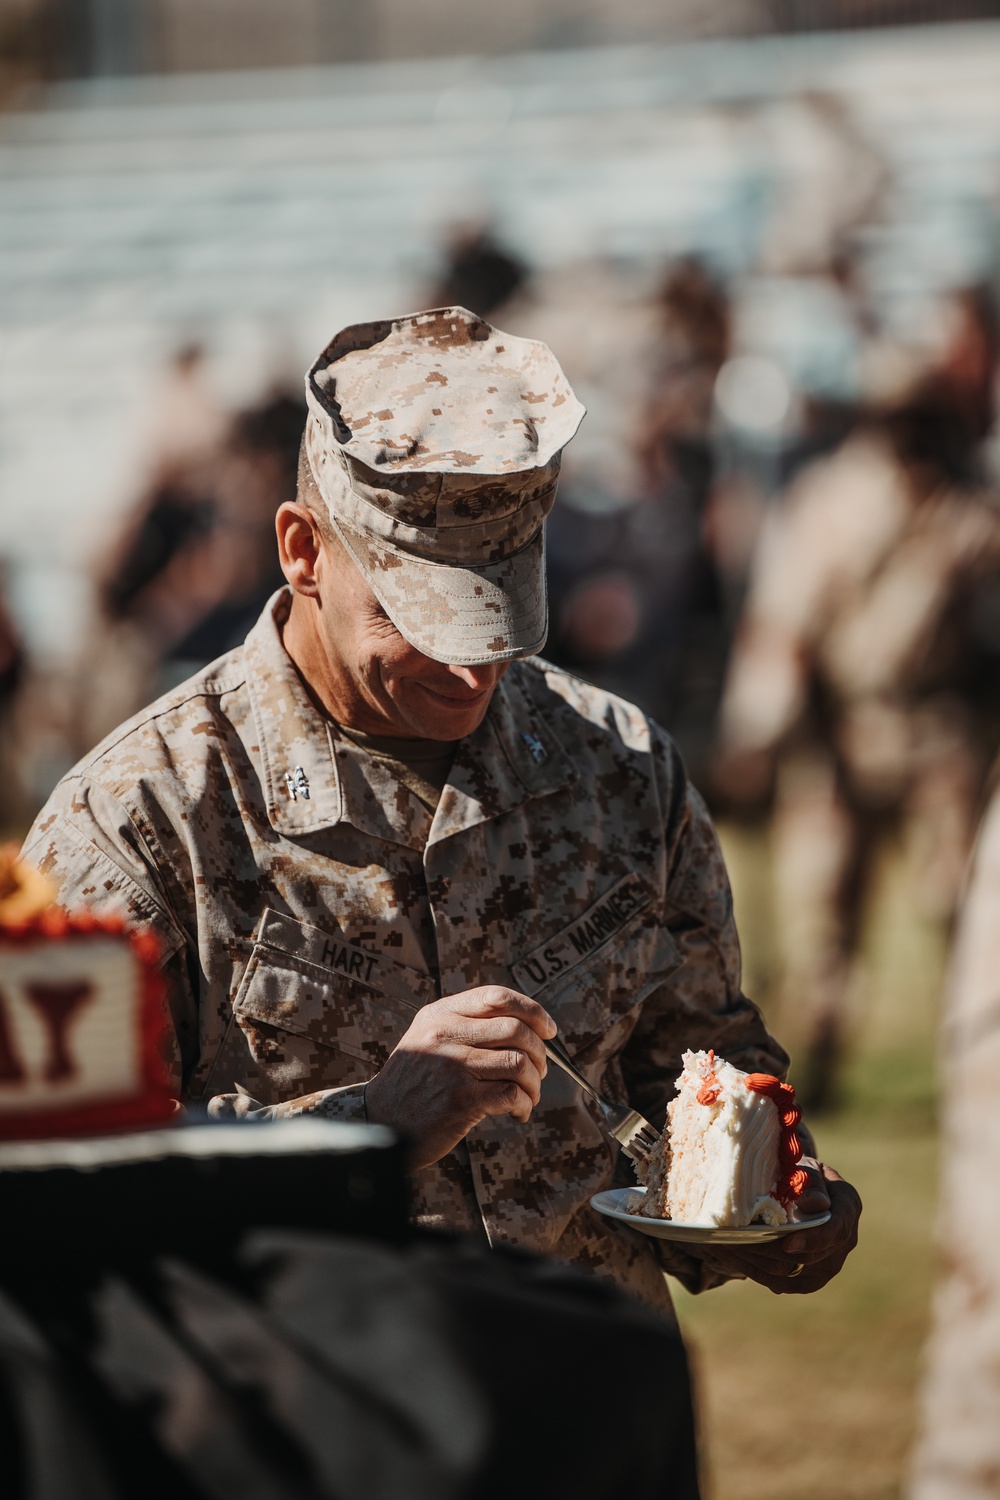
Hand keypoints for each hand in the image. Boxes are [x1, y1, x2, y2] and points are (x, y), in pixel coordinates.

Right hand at [363, 986, 556, 1169]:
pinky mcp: (460, 1100)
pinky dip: (523, 1104)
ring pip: (519, 1063)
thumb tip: (529, 1026)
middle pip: (516, 1030)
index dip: (532, 1010)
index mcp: (440, 1014)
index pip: (497, 997)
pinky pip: (511, 1094)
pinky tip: (517, 1112)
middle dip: (539, 1054)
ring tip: (528, 1096)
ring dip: (534, 1084)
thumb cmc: (415, 1081)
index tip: (548, 1030)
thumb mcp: (430, 1038)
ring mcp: (452, 1067)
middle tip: (539, 1072)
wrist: (380, 1121)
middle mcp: (445, 1034)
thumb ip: (468, 1025)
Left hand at [689, 1159, 860, 1293]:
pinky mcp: (809, 1278)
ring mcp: (828, 1263)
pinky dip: (753, 1270)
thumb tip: (817, 1204)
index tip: (787, 1244)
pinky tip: (730, 1255)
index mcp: (848, 1206)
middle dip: (770, 1250)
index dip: (813, 1239)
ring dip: (755, 1261)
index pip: (836, 1229)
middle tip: (737, 1241)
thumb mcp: (804, 1167)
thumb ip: (811, 1182)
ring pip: (791, 1273)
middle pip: (810, 1257)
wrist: (797, 1189)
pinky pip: (781, 1282)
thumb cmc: (800, 1172)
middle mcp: (844, 1240)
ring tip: (724, 1247)